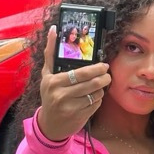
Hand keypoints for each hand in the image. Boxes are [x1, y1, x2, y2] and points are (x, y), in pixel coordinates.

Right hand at [37, 26, 110, 141]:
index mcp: (53, 82)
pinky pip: (96, 104)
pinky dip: (98, 99)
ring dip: (102, 88)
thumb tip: (53, 29)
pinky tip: (95, 96)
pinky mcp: (79, 117)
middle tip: (107, 73)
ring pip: (95, 94)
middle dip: (103, 77)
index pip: (79, 73)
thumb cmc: (49, 95)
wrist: (49, 124)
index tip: (103, 65)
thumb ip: (50, 53)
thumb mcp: (46, 75)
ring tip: (102, 84)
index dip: (95, 69)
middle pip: (90, 83)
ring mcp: (71, 107)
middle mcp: (61, 95)